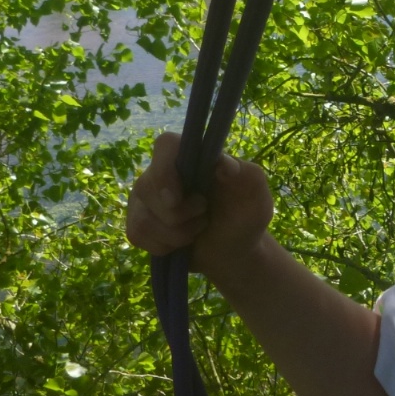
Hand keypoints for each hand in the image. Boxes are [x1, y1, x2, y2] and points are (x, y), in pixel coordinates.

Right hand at [125, 132, 274, 280]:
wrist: (233, 250)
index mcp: (191, 156)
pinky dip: (164, 246)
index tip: (178, 198)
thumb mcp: (256, 195)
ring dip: (176, 234)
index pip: (166, 145)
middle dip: (179, 215)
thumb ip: (247, 174)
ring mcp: (146, 197)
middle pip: (148, 187)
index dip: (165, 170)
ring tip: (197, 230)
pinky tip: (181, 243)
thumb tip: (224, 164)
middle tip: (204, 215)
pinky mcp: (138, 222)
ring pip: (143, 218)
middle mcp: (162, 171)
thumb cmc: (245, 215)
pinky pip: (138, 235)